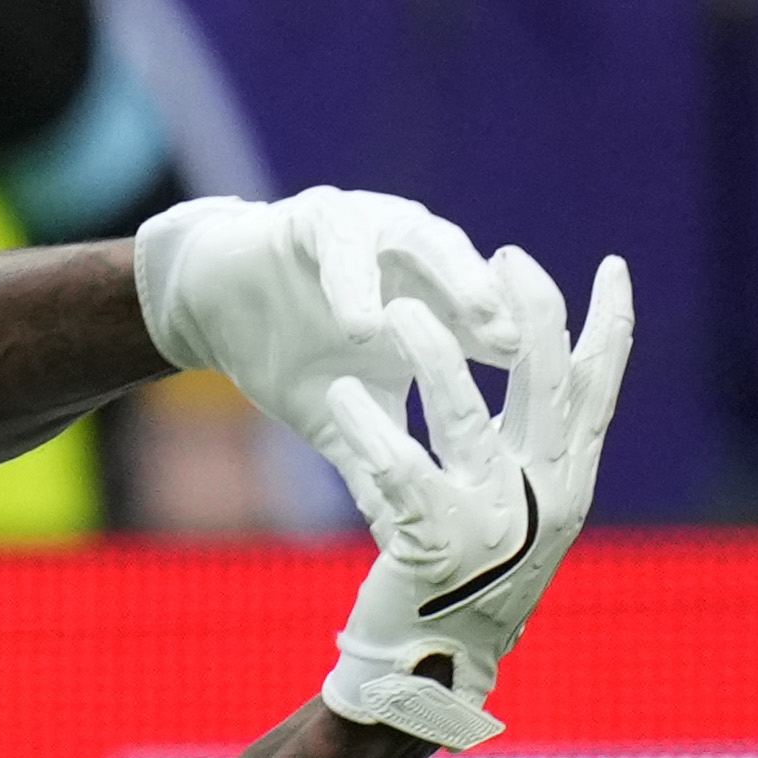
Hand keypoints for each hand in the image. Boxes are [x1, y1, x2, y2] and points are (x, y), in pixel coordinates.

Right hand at [135, 186, 524, 435]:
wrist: (212, 304)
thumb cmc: (288, 356)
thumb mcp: (343, 418)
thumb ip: (381, 462)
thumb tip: (404, 540)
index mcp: (438, 307)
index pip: (495, 326)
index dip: (520, 355)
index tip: (545, 400)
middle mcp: (420, 260)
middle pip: (477, 277)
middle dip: (496, 310)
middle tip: (515, 347)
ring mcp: (375, 231)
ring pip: (428, 243)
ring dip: (446, 280)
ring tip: (462, 319)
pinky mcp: (321, 217)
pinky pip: (345, 243)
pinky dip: (355, 282)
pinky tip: (361, 324)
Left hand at [303, 249, 628, 749]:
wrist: (431, 668)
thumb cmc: (469, 579)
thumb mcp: (518, 509)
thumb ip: (532, 448)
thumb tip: (553, 371)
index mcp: (568, 484)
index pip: (599, 393)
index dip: (609, 329)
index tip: (614, 268)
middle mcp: (544, 499)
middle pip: (546, 388)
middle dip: (530, 315)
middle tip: (507, 255)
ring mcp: (494, 523)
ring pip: (465, 419)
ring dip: (434, 356)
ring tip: (402, 311)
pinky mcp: (436, 544)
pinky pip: (396, 470)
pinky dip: (367, 427)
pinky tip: (340, 394)